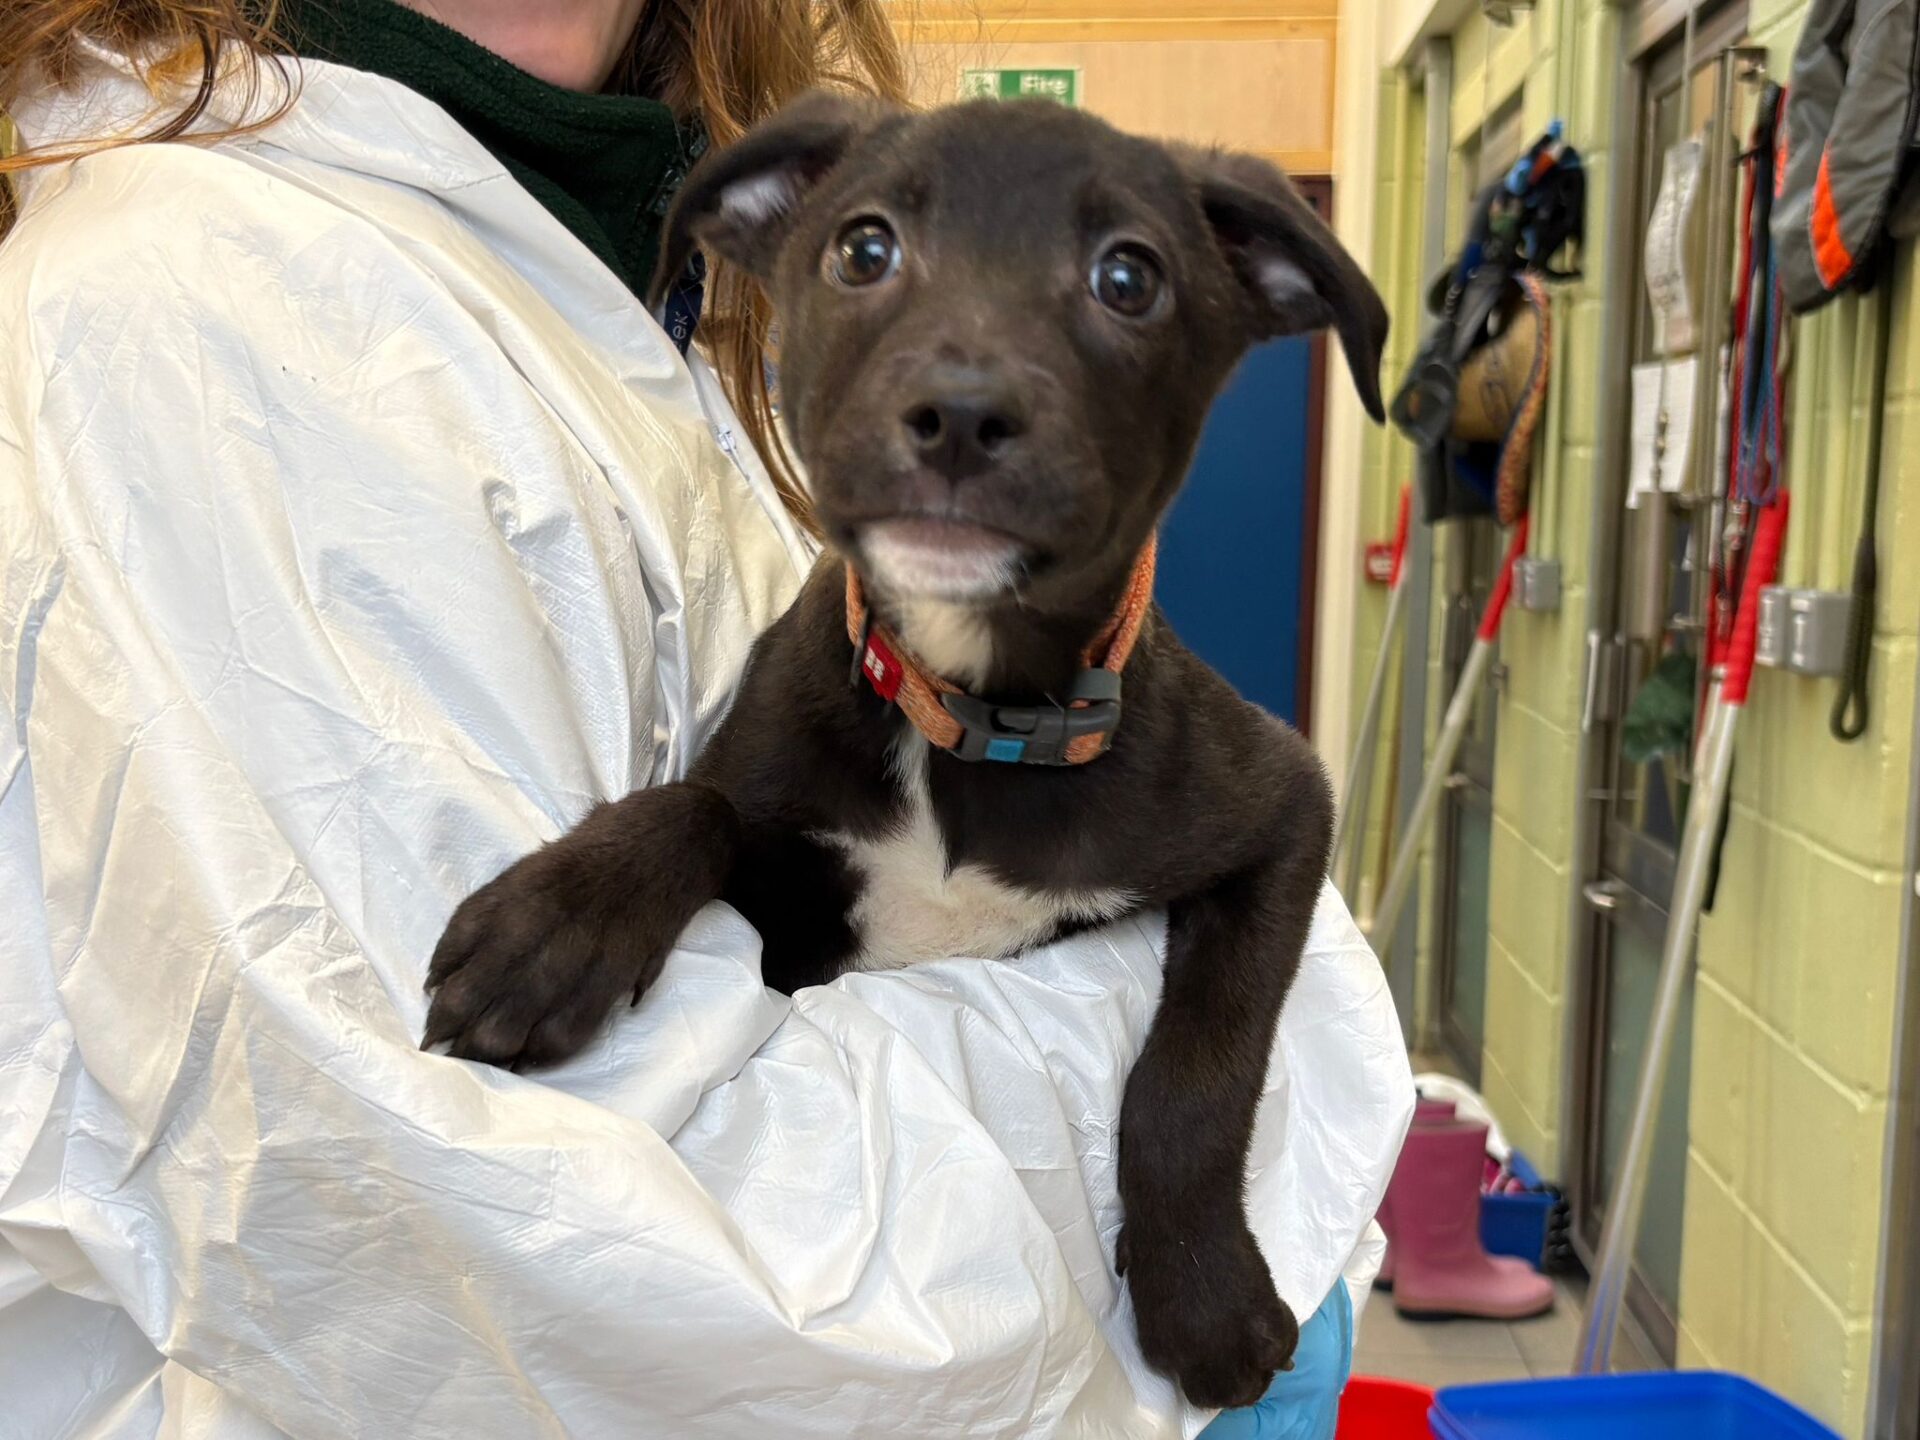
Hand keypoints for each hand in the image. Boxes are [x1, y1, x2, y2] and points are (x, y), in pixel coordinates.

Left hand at [423, 784, 738, 1068]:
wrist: (677, 837)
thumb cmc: (596, 850)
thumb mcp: (530, 865)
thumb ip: (484, 914)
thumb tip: (439, 975)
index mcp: (523, 888)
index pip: (464, 949)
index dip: (442, 998)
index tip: (428, 1028)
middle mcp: (552, 918)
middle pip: (494, 992)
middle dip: (463, 1035)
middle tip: (445, 1061)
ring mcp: (591, 946)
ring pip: (533, 1014)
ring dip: (500, 1050)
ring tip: (480, 1069)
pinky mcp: (624, 967)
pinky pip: (580, 1021)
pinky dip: (549, 1050)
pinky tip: (529, 1062)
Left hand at [1117, 1212, 1296, 1409]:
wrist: (1182, 1209)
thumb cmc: (1154, 1235)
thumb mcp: (1145, 1292)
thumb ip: (1161, 1317)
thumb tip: (1179, 1320)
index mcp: (1158, 1350)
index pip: (1188, 1383)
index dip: (1208, 1369)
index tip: (1219, 1355)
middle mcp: (1193, 1357)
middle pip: (1223, 1394)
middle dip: (1238, 1381)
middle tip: (1252, 1358)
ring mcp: (1230, 1344)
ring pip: (1255, 1382)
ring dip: (1264, 1364)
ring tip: (1266, 1340)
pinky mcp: (1263, 1324)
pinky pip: (1284, 1345)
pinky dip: (1285, 1331)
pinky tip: (1276, 1309)